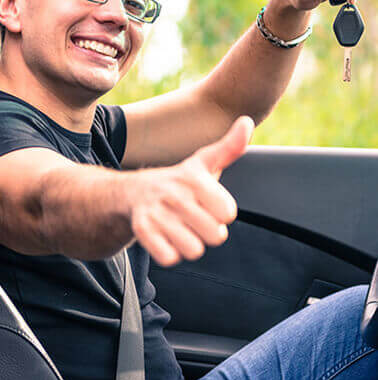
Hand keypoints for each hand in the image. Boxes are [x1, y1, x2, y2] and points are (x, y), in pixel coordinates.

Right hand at [128, 116, 254, 265]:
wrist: (133, 192)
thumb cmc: (179, 181)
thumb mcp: (204, 162)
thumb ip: (230, 147)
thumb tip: (247, 121)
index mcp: (194, 178)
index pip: (228, 214)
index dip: (221, 212)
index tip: (207, 203)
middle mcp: (175, 193)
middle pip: (215, 235)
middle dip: (207, 231)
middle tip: (193, 217)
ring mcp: (157, 212)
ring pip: (194, 250)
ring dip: (189, 244)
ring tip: (180, 227)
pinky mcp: (142, 230)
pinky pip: (170, 258)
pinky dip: (170, 253)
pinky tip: (165, 236)